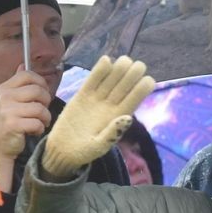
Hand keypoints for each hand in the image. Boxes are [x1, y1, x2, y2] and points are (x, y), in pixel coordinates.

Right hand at [0, 66, 53, 160]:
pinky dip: (39, 129)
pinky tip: (32, 131)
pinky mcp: (12, 124)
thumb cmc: (9, 121)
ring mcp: (7, 110)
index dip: (41, 83)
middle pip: (38, 91)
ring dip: (44, 118)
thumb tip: (23, 64)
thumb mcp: (10, 100)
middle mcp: (4, 97)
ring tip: (38, 123)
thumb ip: (18, 83)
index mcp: (5, 88)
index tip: (42, 94)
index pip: (28, 75)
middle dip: (45, 102)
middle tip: (41, 112)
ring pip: (40, 108)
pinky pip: (37, 123)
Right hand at [42, 56, 154, 180]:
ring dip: (118, 70)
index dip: (141, 90)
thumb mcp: (98, 147)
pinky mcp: (82, 96)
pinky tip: (106, 60)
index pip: (133, 101)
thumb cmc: (84, 152)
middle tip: (139, 65)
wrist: (62, 149)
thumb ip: (112, 134)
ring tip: (125, 60)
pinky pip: (92, 81)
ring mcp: (97, 99)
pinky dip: (98, 71)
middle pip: (124, 87)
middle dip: (132, 75)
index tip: (149, 80)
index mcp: (118, 118)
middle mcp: (110, 106)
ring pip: (110, 81)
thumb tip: (128, 118)